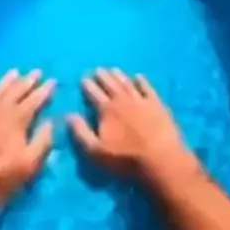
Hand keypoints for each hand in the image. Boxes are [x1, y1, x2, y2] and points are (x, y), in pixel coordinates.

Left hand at [0, 69, 55, 221]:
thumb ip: (43, 141)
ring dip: (8, 80)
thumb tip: (51, 121)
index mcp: (17, 120)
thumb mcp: (29, 165)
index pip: (35, 100)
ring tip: (17, 72)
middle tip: (38, 72)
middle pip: (17, 91)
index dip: (45, 91)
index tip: (53, 81)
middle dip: (29, 81)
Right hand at [67, 68, 199, 185]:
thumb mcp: (95, 151)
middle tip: (98, 69)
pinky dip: (143, 81)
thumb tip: (69, 115)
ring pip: (128, 84)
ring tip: (114, 69)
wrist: (160, 160)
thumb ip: (81, 132)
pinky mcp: (158, 106)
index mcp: (107, 110)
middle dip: (103, 77)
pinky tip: (139, 76)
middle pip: (111, 85)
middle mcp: (123, 101)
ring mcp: (142, 101)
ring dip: (120, 76)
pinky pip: (148, 89)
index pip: (94, 94)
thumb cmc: (125, 159)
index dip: (88, 86)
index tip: (83, 78)